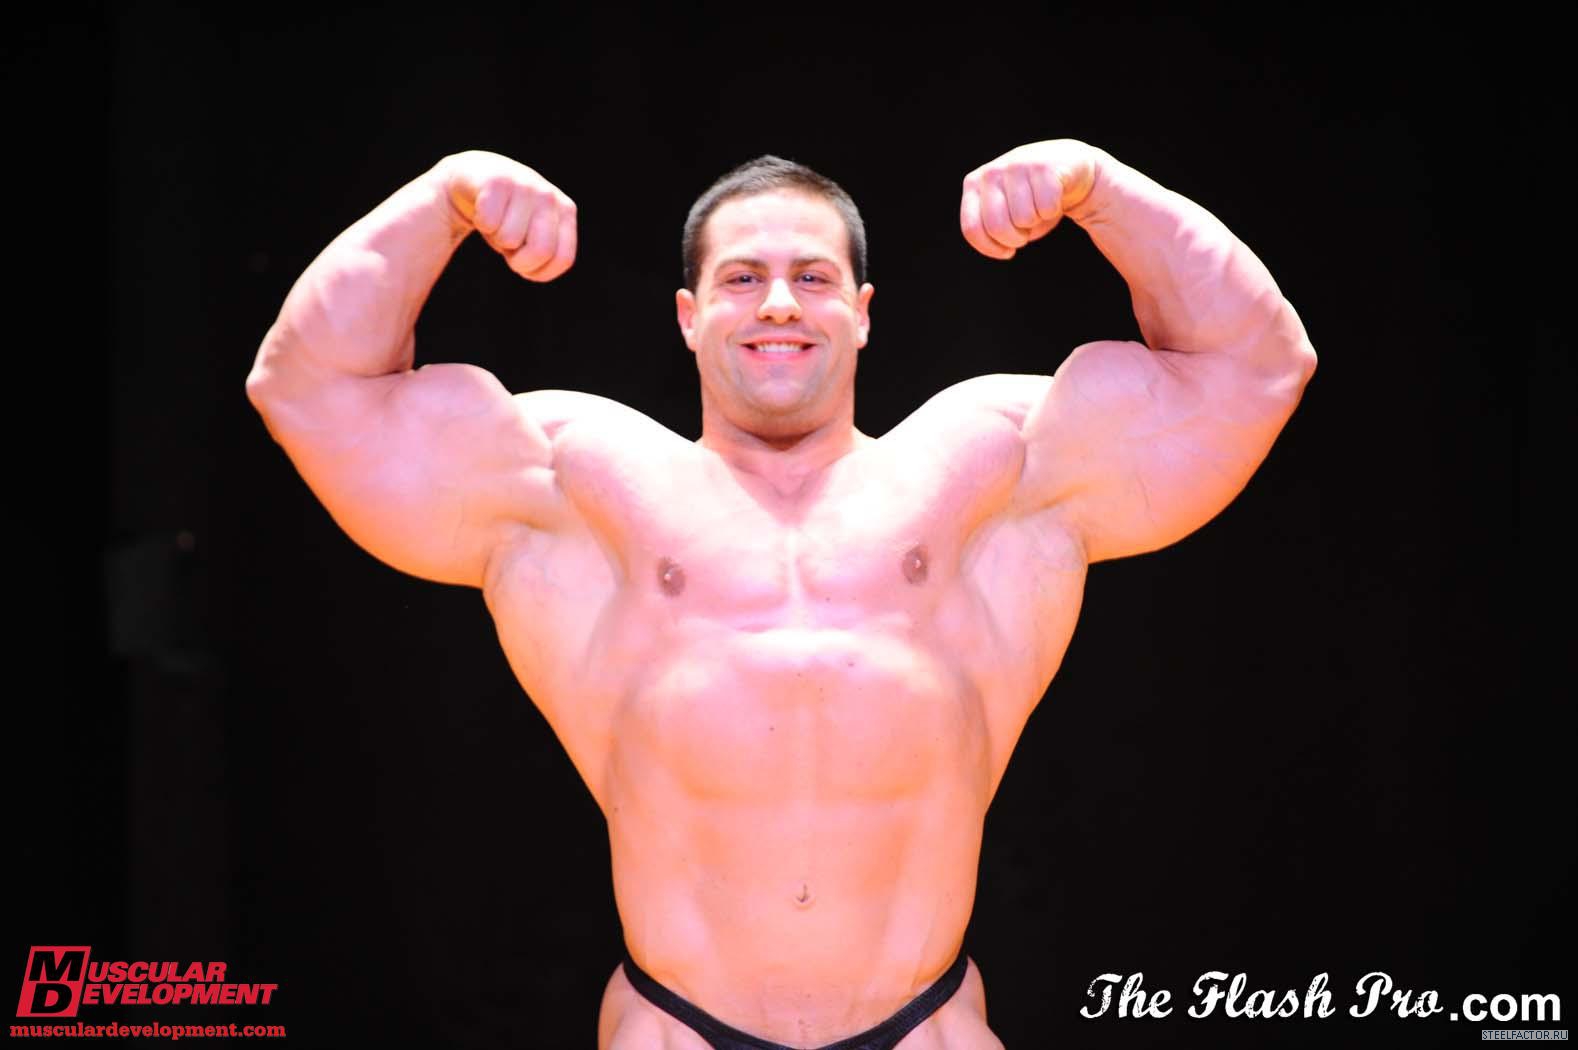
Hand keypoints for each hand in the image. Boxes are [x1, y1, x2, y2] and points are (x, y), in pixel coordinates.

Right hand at [437, 150, 577, 280]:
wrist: (474, 176)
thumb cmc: (507, 217)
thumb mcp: (533, 237)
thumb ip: (544, 253)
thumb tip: (535, 267)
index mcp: (566, 211)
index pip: (563, 259)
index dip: (538, 271)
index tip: (524, 260)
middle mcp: (549, 196)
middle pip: (541, 251)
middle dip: (519, 261)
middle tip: (509, 246)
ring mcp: (525, 185)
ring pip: (509, 239)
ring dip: (496, 238)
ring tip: (497, 221)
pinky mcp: (497, 181)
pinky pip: (489, 223)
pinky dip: (481, 223)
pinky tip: (483, 209)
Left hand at [960, 139, 1100, 259]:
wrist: (1069, 166)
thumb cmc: (1032, 198)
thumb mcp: (1004, 215)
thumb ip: (990, 230)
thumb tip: (1002, 249)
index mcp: (973, 184)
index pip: (972, 229)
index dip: (992, 248)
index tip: (1007, 250)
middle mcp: (990, 172)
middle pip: (997, 227)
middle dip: (1016, 238)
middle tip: (1027, 228)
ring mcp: (1016, 165)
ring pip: (1024, 219)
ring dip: (1038, 220)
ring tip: (1040, 205)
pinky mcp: (1042, 166)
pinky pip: (1046, 208)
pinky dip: (1054, 209)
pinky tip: (1055, 195)